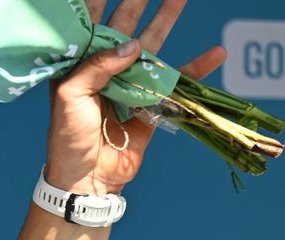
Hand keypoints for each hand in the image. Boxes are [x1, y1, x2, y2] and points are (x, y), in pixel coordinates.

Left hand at [44, 0, 227, 195]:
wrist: (86, 178)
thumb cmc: (68, 138)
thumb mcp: (69, 97)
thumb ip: (96, 67)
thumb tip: (132, 45)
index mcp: (80, 66)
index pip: (91, 26)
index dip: (99, 3)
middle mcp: (105, 69)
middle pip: (125, 25)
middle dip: (138, 1)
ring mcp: (130, 83)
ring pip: (153, 44)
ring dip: (167, 19)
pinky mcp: (151, 102)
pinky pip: (177, 81)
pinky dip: (197, 68)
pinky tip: (216, 52)